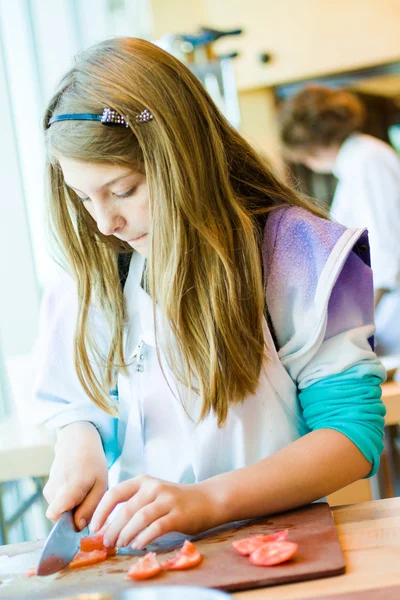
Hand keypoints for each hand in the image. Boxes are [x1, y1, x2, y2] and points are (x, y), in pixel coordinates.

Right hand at [43, 421, 107, 529]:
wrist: (76, 443)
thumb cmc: (93, 464)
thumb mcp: (101, 485)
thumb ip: (90, 508)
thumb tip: (78, 527)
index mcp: (70, 486)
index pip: (54, 513)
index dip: (66, 524)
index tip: (80, 519)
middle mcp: (55, 489)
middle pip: (61, 518)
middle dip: (74, 516)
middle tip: (88, 500)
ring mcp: (49, 489)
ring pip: (60, 512)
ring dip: (72, 508)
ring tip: (83, 491)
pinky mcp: (47, 490)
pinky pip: (58, 505)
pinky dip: (67, 502)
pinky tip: (76, 488)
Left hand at [90, 475, 219, 548]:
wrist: (207, 500)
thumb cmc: (175, 501)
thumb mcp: (152, 495)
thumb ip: (133, 504)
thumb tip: (107, 526)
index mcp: (143, 481)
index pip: (115, 493)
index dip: (101, 511)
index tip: (93, 528)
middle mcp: (154, 487)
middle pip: (126, 509)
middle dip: (112, 529)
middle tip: (106, 543)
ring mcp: (167, 499)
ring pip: (139, 518)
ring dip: (126, 534)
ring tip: (120, 545)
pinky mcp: (178, 514)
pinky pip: (156, 527)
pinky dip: (143, 538)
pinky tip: (137, 545)